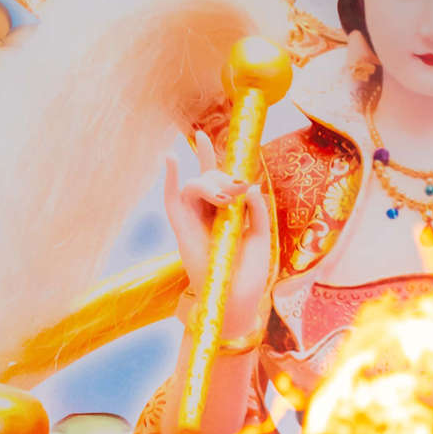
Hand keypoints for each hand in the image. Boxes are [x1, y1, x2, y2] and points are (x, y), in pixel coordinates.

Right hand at [164, 131, 272, 329]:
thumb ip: (255, 209)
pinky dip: (172, 180)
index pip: (215, 178)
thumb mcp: (260, 234)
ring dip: (210, 185)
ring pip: (194, 186)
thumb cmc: (249, 271)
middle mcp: (206, 214)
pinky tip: (172, 158)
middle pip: (207, 178)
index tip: (202, 135)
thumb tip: (249, 185)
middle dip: (223, 176)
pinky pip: (173, 202)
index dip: (208, 156)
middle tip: (239, 192)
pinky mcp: (183, 231)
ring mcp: (193, 221)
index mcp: (224, 213)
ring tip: (227, 199)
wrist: (238, 298)